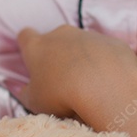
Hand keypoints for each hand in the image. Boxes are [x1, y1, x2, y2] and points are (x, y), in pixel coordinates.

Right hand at [15, 25, 136, 118]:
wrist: (107, 87)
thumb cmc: (62, 95)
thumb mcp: (35, 102)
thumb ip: (26, 93)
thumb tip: (24, 89)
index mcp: (37, 46)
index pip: (25, 36)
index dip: (27, 47)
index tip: (33, 61)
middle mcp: (62, 34)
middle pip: (55, 38)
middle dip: (57, 54)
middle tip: (62, 78)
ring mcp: (89, 35)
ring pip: (81, 44)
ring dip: (82, 58)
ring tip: (89, 84)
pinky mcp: (112, 42)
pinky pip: (105, 50)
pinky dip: (105, 62)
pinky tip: (108, 81)